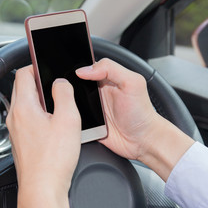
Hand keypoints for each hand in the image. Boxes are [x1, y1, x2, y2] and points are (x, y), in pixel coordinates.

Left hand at [6, 65, 80, 207]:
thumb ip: (64, 94)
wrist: (42, 188)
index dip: (36, 65)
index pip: (23, 73)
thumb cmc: (53, 159)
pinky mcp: (20, 141)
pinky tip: (51, 123)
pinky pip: (25, 119)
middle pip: (21, 88)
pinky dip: (36, 114)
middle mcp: (14, 117)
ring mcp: (15, 130)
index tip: (47, 66)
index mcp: (23, 107)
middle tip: (55, 86)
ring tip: (56, 104)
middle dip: (38, 82)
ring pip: (23, 104)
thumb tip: (60, 83)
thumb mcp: (67, 119)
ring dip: (37, 99)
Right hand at [76, 58, 193, 180]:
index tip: (71, 74)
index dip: (75, 68)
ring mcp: (89, 108)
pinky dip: (68, 118)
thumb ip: (111, 69)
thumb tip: (84, 69)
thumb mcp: (132, 83)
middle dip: (66, 87)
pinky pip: (70, 118)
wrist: (142, 141)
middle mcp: (95, 92)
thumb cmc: (141, 112)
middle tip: (67, 91)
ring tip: (68, 105)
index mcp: (105, 78)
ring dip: (66, 103)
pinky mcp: (86, 123)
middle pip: (72, 84)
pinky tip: (69, 118)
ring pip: (68, 101)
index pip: (84, 67)